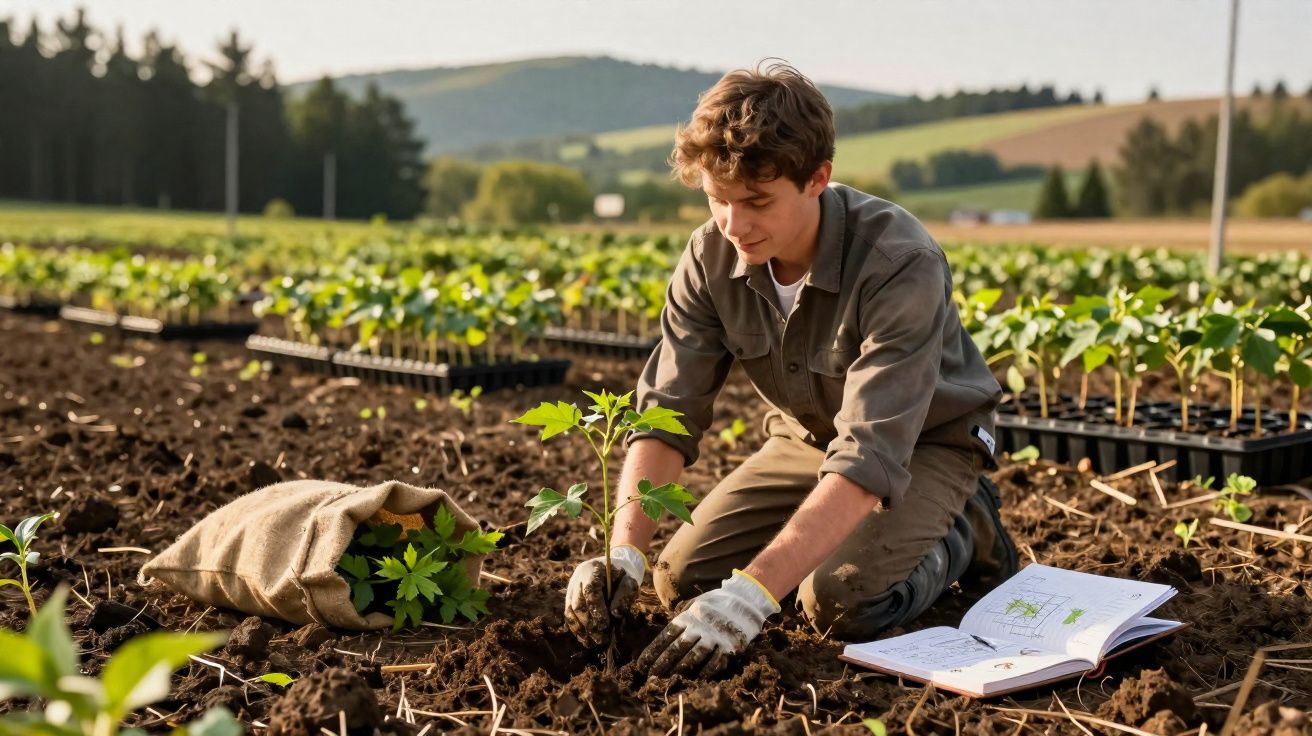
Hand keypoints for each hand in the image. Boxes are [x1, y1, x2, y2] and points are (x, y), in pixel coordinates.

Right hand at [564, 544, 646, 645]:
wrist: (613, 569)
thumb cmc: (623, 577)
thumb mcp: (630, 582)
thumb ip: (625, 595)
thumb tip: (614, 614)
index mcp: (593, 570)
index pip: (590, 591)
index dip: (596, 610)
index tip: (605, 625)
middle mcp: (578, 579)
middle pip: (578, 604)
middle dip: (589, 624)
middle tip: (601, 638)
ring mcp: (571, 589)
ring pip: (570, 612)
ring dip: (581, 630)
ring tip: (594, 643)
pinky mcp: (570, 599)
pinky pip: (569, 616)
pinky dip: (577, 629)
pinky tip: (586, 640)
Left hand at [635, 569, 779, 677]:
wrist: (746, 598)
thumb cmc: (717, 602)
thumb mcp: (696, 603)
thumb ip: (683, 617)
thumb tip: (667, 633)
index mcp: (689, 616)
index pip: (666, 636)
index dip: (653, 651)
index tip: (642, 664)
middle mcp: (700, 627)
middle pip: (677, 648)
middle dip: (662, 664)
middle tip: (650, 677)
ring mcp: (715, 637)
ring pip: (694, 657)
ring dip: (680, 670)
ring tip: (667, 680)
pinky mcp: (730, 646)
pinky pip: (715, 662)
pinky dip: (704, 672)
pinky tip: (694, 680)